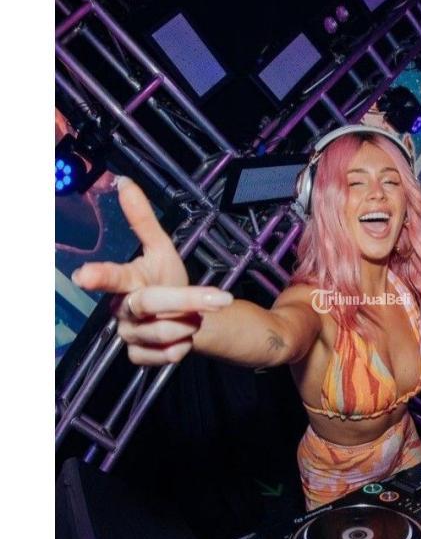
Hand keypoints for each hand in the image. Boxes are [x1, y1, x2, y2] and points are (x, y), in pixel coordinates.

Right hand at [72, 177, 232, 364]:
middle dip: (187, 300)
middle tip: (218, 298)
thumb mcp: (161, 248)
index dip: (98, 276)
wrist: (186, 314)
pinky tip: (182, 339)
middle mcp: (122, 308)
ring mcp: (129, 334)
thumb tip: (124, 182)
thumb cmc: (167, 278)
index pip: (111, 277)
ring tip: (191, 317)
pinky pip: (165, 355)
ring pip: (163, 332)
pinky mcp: (138, 356)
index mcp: (126, 280)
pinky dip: (182, 347)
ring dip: (188, 323)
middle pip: (151, 303)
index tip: (83, 275)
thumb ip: (143, 220)